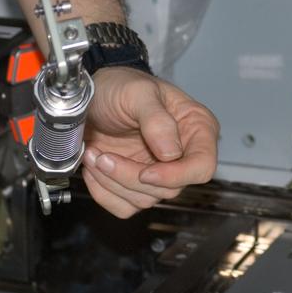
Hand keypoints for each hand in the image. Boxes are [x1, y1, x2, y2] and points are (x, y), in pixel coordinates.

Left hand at [81, 66, 219, 217]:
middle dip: (130, 176)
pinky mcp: (135, 185)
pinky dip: (104, 192)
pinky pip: (124, 207)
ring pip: (144, 200)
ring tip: (94, 154)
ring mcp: (159, 171)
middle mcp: (182, 153)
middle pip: (169, 188)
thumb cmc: (119, 86)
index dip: (176, 175)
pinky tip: (95, 167)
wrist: (89, 96)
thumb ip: (157, 120)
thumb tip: (172, 153)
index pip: (202, 166)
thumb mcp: (138, 92)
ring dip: (112, 182)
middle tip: (102, 155)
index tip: (146, 173)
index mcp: (196, 128)